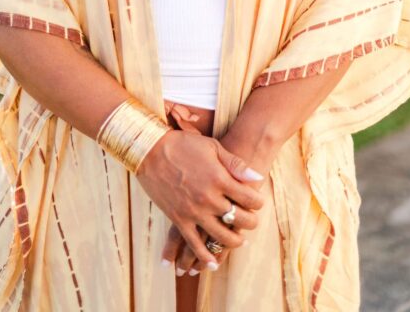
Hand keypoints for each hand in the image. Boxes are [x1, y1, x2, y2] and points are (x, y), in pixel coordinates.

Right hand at [136, 128, 265, 269]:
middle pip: (238, 219)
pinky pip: (194, 244)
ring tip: (240, 241)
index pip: (249, 198)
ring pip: (220, 236)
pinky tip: (213, 264)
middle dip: (250, 222)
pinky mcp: (178, 219)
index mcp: (220, 179)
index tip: (258, 203)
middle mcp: (209, 198)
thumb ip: (235, 164)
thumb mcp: (213, 147)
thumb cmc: (184, 144)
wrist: (151, 150)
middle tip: (252, 222)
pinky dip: (205, 257)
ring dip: (234, 241)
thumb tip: (257, 178)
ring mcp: (193, 211)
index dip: (258, 202)